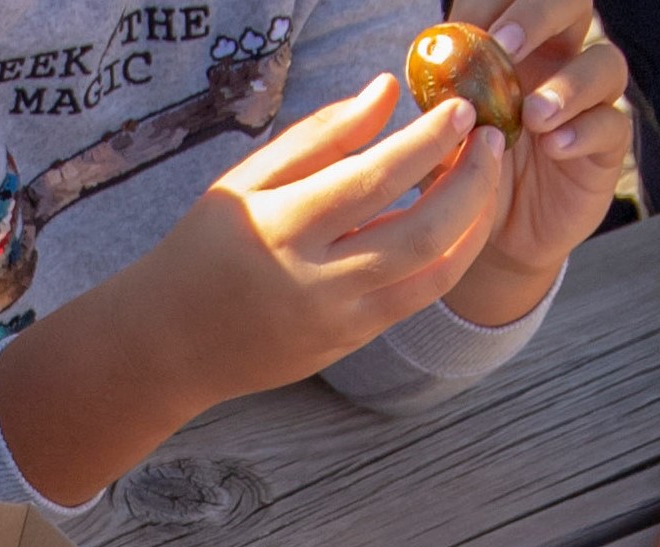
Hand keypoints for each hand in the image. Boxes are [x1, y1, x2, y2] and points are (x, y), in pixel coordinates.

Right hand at [136, 79, 506, 398]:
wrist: (169, 344)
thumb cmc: (205, 249)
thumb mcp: (245, 180)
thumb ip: (319, 135)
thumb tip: (387, 90)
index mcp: (282, 227)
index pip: (375, 178)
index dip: (429, 141)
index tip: (462, 108)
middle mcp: (316, 281)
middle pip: (422, 231)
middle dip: (472, 180)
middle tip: (490, 139)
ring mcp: (338, 321)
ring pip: (435, 274)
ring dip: (475, 221)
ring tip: (484, 177)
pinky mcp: (349, 344)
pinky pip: (417, 298)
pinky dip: (450, 255)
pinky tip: (457, 220)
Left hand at [438, 5, 634, 327]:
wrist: (492, 241)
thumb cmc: (465, 176)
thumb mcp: (443, 139)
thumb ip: (440, 103)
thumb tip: (432, 66)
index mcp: (516, 46)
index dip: (494, 4)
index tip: (463, 29)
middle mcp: (558, 61)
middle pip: (573, 6)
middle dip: (539, 16)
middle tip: (504, 47)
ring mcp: (589, 100)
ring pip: (604, 64)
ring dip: (566, 85)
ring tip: (532, 115)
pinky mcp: (607, 144)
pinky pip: (610, 124)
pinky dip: (582, 131)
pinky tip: (554, 147)